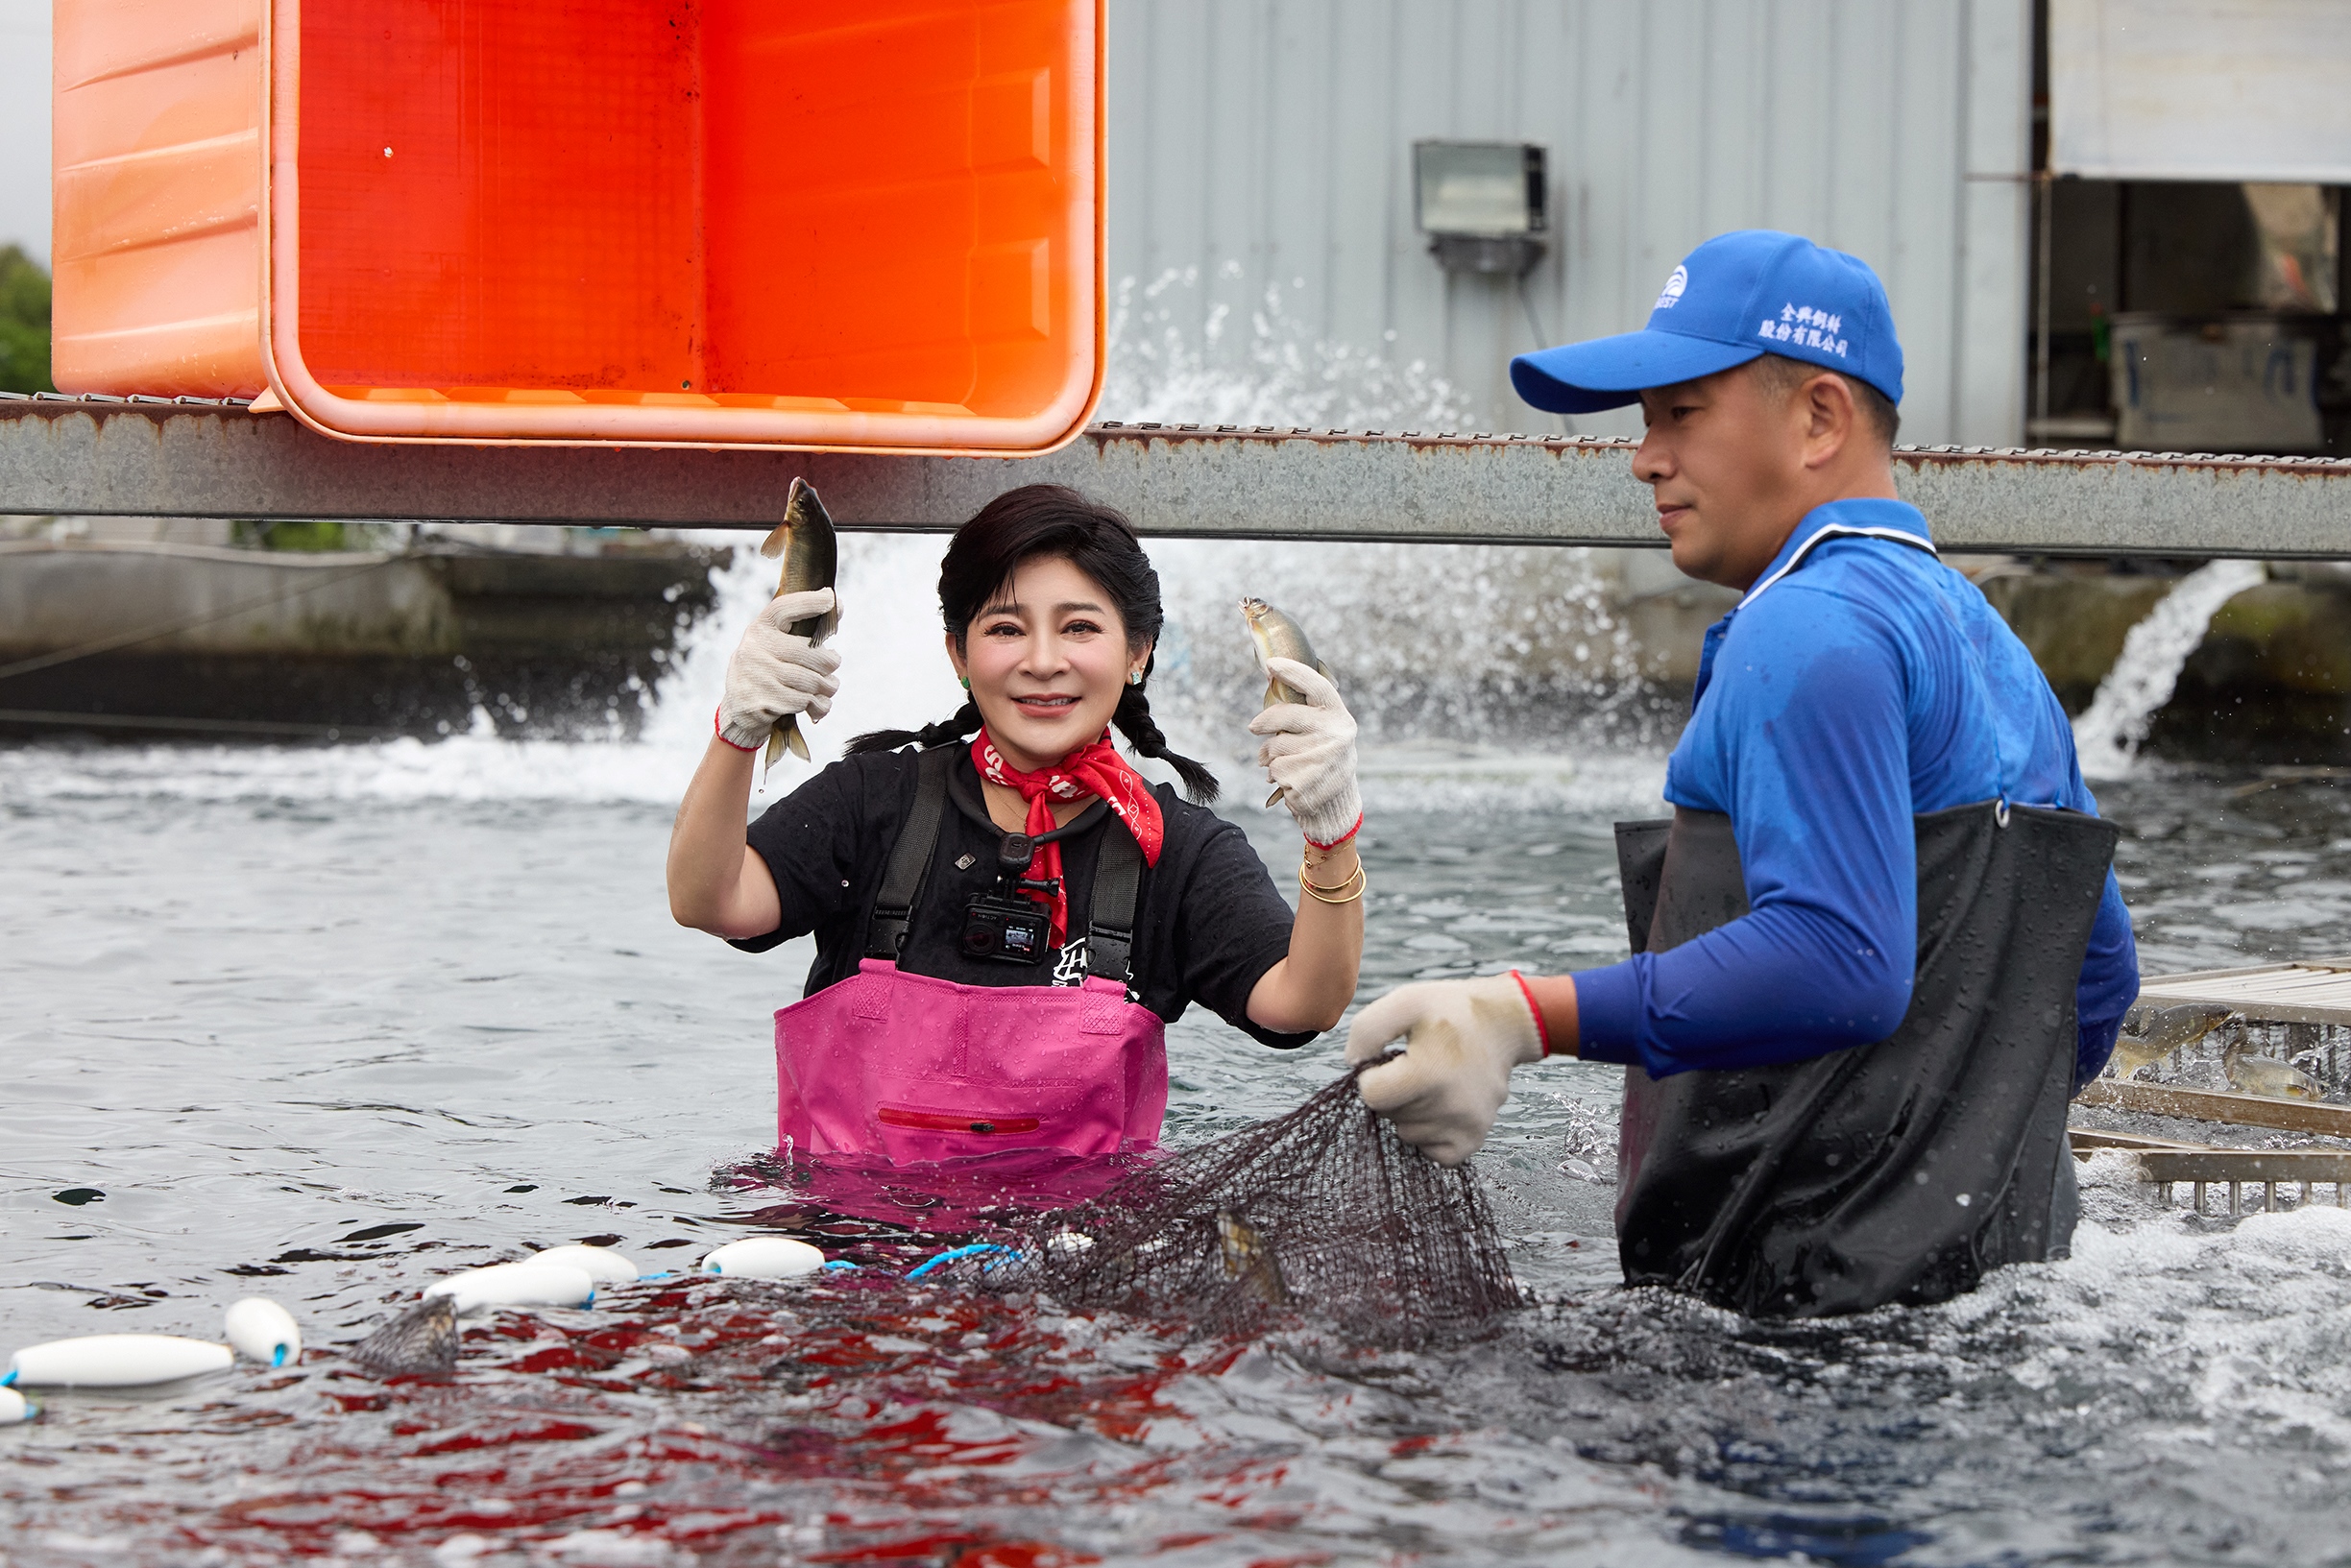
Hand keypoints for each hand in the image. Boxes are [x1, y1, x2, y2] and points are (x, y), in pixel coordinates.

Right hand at [717, 588, 840, 750]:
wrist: (739, 709)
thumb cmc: (767, 672)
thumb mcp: (776, 646)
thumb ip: (803, 631)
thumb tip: (838, 606)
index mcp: (759, 629)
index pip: (783, 609)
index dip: (808, 602)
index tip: (830, 599)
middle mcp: (753, 648)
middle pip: (810, 651)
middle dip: (830, 664)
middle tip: (833, 671)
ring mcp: (754, 675)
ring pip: (810, 680)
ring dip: (827, 688)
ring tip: (828, 689)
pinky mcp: (758, 701)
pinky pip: (802, 701)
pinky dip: (817, 706)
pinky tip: (816, 706)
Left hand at [1247, 658, 1361, 845]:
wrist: (1337, 806)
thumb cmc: (1325, 761)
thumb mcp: (1326, 733)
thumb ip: (1305, 714)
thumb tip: (1271, 683)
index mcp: (1339, 717)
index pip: (1315, 685)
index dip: (1293, 671)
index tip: (1271, 664)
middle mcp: (1334, 734)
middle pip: (1284, 716)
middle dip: (1263, 721)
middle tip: (1253, 727)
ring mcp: (1319, 758)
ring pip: (1274, 746)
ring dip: (1270, 757)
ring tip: (1286, 765)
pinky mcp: (1303, 781)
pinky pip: (1274, 769)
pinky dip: (1276, 776)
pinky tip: (1291, 782)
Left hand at [1343, 973, 1545, 1164]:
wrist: (1503, 1023)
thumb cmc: (1449, 1011)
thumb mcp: (1404, 1002)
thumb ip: (1367, 1030)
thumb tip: (1354, 1065)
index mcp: (1429, 1073)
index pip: (1372, 1096)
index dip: (1373, 1075)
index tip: (1392, 1059)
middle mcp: (1449, 1106)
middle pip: (1388, 1115)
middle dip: (1394, 1091)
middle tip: (1419, 1064)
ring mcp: (1465, 1126)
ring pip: (1407, 1134)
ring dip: (1410, 1112)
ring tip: (1433, 1081)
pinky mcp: (1474, 1139)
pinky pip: (1433, 1153)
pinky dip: (1429, 1135)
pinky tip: (1440, 1106)